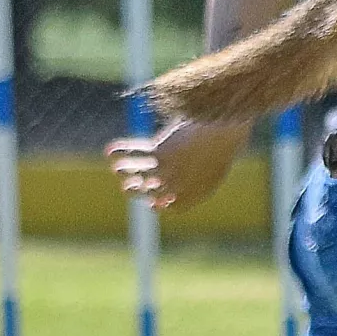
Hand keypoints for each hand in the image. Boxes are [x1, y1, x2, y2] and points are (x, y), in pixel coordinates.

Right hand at [107, 119, 249, 211]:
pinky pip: (135, 152)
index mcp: (197, 192)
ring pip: (138, 174)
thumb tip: (185, 179)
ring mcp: (167, 170)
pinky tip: (110, 150)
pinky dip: (121, 151)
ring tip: (118, 168)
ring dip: (124, 171)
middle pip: (151, 192)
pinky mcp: (159, 152)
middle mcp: (179, 185)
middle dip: (137, 191)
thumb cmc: (226, 142)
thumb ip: (203, 176)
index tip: (154, 202)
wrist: (226, 128)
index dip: (161, 205)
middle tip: (128, 186)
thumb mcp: (217, 163)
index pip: (174, 207)